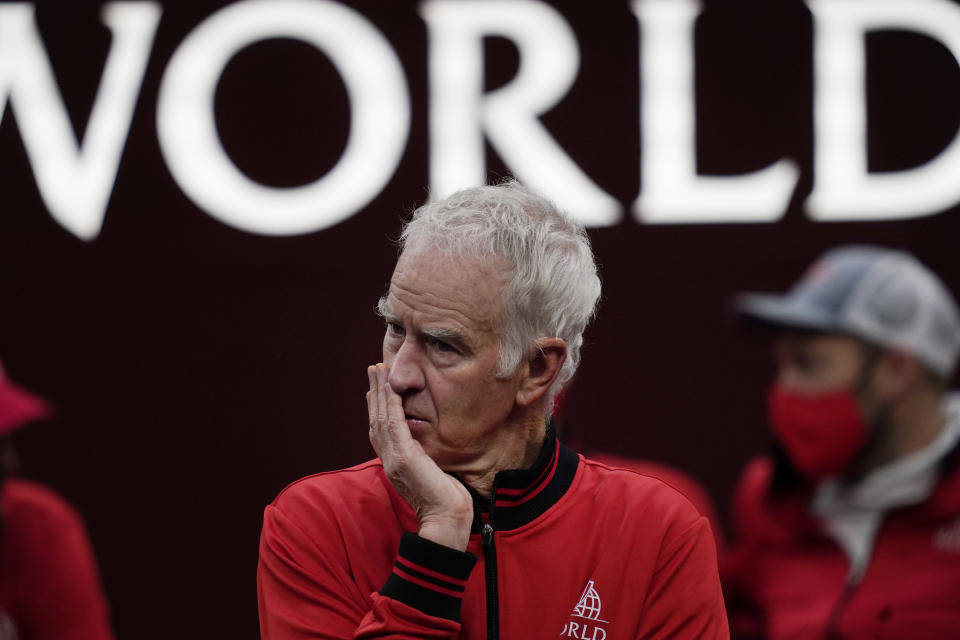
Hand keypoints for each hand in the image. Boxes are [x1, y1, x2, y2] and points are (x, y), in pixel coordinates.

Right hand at [367, 363, 473, 550]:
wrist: (446, 518)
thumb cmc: (445, 499)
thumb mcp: (431, 472)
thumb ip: (424, 457)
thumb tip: (428, 446)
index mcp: (394, 462)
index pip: (381, 428)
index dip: (377, 405)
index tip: (378, 386)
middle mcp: (388, 458)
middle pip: (375, 418)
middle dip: (374, 391)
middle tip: (373, 368)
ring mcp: (393, 458)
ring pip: (380, 417)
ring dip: (379, 391)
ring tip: (377, 369)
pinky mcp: (403, 457)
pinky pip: (393, 424)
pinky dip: (389, 405)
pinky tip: (390, 388)